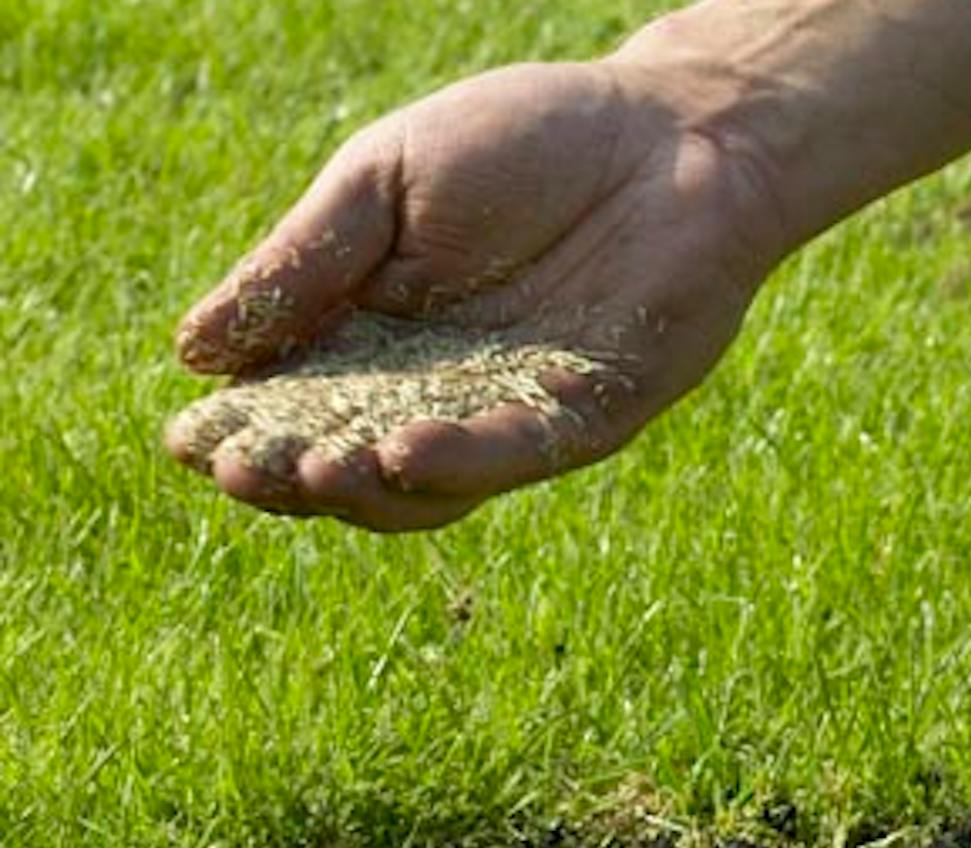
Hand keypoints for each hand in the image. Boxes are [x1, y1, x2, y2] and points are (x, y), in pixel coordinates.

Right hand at [170, 57, 786, 530]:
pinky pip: (517, 453)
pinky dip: (462, 460)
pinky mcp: (586, 416)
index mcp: (370, 336)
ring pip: (426, 486)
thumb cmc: (528, 141)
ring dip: (368, 487)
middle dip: (291, 476)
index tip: (189, 440)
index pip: (291, 407)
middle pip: (348, 465)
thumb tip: (193, 352)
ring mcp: (509, 414)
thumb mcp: (386, 183)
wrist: (673, 131)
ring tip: (318, 466)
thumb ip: (305, 263)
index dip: (241, 433)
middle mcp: (433, 391)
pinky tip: (407, 446)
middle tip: (244, 469)